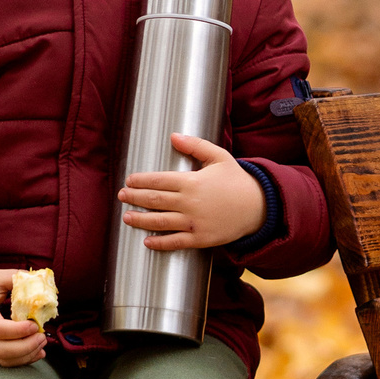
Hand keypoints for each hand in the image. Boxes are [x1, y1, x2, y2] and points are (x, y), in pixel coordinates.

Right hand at [0, 269, 48, 366]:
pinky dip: (23, 360)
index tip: (34, 324)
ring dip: (27, 355)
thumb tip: (40, 281)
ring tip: (42, 342)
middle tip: (42, 335)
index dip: (18, 330)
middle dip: (27, 346)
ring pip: (4, 359)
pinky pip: (4, 362)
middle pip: (1, 350)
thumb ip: (16, 278)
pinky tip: (37, 352)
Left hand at [119, 134, 264, 252]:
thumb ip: (195, 145)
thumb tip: (174, 136)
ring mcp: (194, 222)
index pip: (158, 180)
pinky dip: (159, 242)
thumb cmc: (237, 180)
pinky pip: (175, 242)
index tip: (129, 180)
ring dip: (140, 220)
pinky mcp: (201, 239)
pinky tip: (147, 241)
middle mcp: (190, 202)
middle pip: (154, 200)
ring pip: (160, 222)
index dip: (141, 181)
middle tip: (122, 196)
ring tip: (126, 217)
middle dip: (134, 198)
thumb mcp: (219, 157)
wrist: (258, 207)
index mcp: (192, 181)